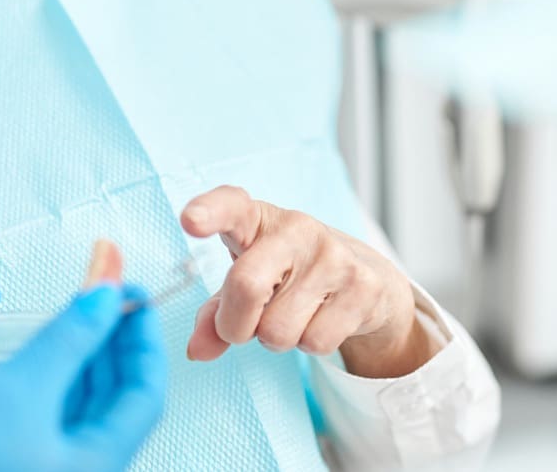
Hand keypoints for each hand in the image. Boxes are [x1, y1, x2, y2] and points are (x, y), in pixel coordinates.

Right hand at [0, 283, 167, 471]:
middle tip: (102, 290)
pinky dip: (54, 377)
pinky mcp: (16, 464)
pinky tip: (44, 348)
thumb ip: (69, 339)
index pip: (145, 395)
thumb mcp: (17, 390)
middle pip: (115, 399)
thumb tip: (107, 295)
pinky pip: (51, 415)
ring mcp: (47, 469)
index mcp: (94, 466)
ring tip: (74, 310)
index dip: (142, 338)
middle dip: (109, 339)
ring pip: (81, 406)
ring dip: (81, 354)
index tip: (134, 293)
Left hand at [180, 186, 434, 378]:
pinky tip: (321, 319)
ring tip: (294, 314)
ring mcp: (334, 255)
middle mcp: (297, 228)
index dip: (209, 211)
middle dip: (234, 326)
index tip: (190, 220)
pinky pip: (315, 342)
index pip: (231, 205)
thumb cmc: (289, 274)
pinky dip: (310, 343)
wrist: (366, 277)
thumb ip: (215, 313)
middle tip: (241, 328)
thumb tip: (197, 351)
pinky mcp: (363, 286)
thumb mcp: (247, 280)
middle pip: (246, 286)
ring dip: (277, 338)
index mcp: (257, 219)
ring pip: (278, 330)